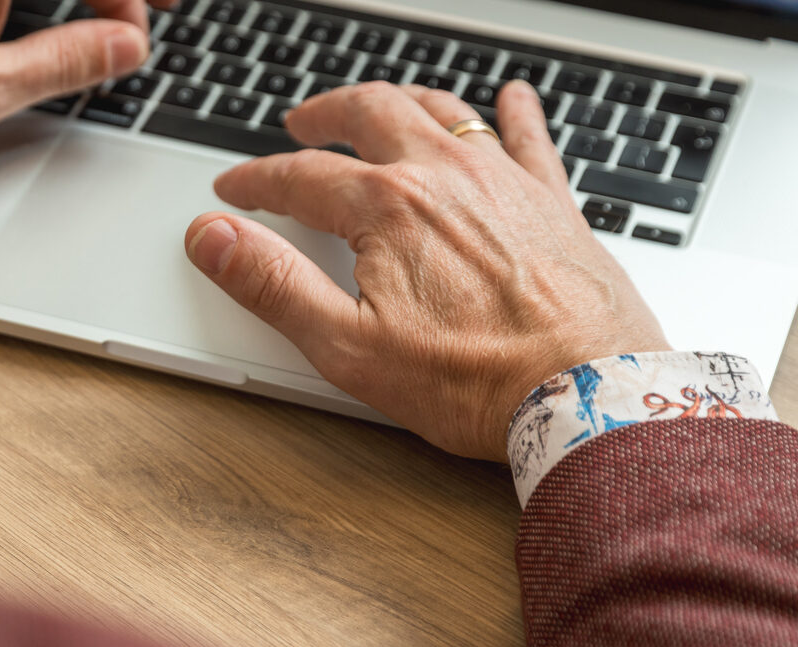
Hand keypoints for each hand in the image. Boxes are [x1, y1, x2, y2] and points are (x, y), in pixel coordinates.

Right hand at [183, 81, 669, 461]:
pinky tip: (510, 100)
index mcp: (388, 207)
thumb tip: (213, 238)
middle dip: (326, 114)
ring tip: (377, 108)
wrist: (584, 395)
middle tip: (301, 123)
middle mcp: (446, 174)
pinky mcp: (553, 202)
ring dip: (399, 100)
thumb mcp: (346, 346)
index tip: (234, 190)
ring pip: (442, 110)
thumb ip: (272, 284)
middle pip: (371, 114)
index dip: (256, 181)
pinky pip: (529, 136)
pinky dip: (512, 112)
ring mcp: (504, 181)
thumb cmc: (475, 381)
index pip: (300, 176)